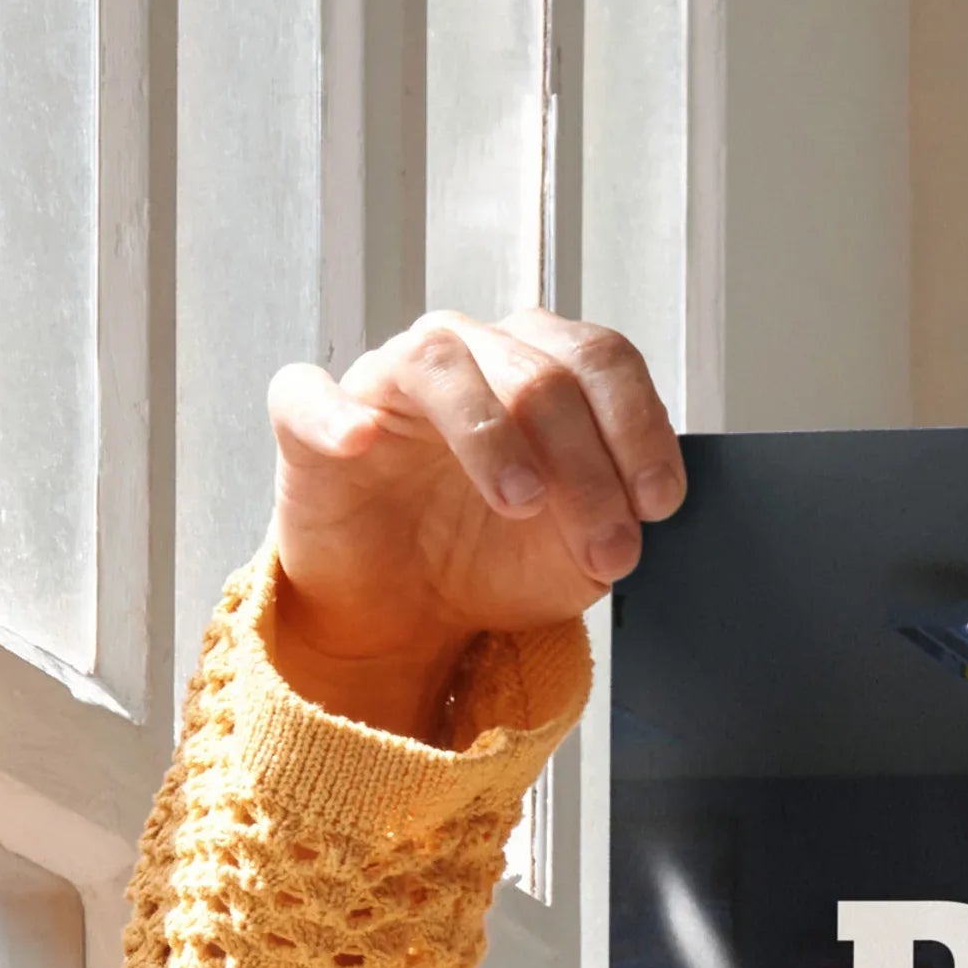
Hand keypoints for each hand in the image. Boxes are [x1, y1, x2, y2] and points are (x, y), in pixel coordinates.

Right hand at [264, 311, 683, 738]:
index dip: (638, 426)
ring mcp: (388, 380)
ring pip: (441, 364)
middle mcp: (469, 355)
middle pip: (539, 373)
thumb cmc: (493, 559)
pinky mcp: (310, 420)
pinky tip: (362, 441)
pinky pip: (309, 394)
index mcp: (541, 369)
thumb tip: (642, 508)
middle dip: (586, 467)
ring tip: (522, 502)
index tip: (659, 502)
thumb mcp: (578, 552)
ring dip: (492, 435)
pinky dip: (335, 413)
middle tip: (606, 546)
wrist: (408, 612)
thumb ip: (615, 518)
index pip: (601, 360)